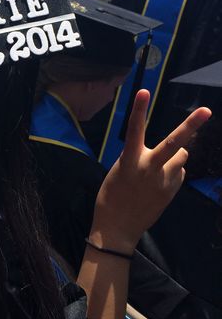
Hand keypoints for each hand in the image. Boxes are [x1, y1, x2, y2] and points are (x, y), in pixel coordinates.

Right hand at [90, 89, 210, 253]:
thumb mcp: (119, 171)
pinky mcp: (172, 191)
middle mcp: (149, 168)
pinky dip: (173, 172)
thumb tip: (165, 153)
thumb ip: (139, 158)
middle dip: (191, 125)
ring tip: (159, 168)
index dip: (139, 110)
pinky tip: (159, 184)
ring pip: (181, 156)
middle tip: (207, 110)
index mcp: (129, 161)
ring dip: (175, 156)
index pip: (134, 130)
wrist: (118, 227)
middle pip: (173, 143)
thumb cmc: (112, 195)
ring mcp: (164, 181)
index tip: (143, 91)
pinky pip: (179, 172)